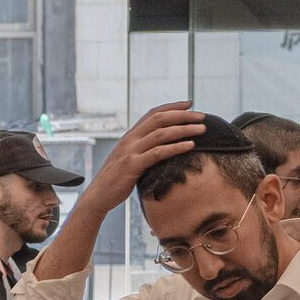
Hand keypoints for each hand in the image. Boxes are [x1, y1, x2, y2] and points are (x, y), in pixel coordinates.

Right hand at [82, 103, 208, 214]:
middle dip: (183, 115)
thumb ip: (142, 152)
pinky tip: (190, 146)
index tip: (190, 104)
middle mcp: (130, 139)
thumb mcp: (129, 161)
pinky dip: (176, 147)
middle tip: (202, 115)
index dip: (172, 107)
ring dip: (184, 129)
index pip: (152, 114)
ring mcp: (130, 151)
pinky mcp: (132, 166)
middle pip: (159, 119)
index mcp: (130, 136)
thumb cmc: (116, 181)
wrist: (97, 196)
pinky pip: (158, 153)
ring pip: (161, 134)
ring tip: (201, 129)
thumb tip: (160, 149)